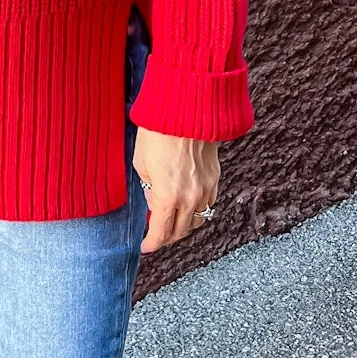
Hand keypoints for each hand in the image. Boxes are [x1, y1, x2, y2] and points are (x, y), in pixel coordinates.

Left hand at [133, 129, 220, 252]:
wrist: (187, 110)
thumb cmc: (158, 133)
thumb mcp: (141, 165)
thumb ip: (148, 190)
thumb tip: (153, 204)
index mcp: (166, 196)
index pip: (160, 232)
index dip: (151, 244)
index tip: (145, 246)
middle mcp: (189, 198)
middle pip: (180, 232)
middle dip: (166, 238)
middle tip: (156, 236)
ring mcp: (206, 189)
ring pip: (198, 221)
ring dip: (184, 227)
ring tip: (172, 224)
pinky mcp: (215, 178)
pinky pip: (208, 204)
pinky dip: (197, 211)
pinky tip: (187, 207)